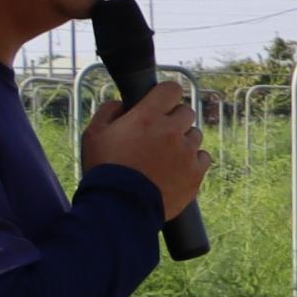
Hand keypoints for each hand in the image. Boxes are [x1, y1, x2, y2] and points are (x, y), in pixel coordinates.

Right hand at [82, 84, 204, 221]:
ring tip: (165, 156)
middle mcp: (171, 131)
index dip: (166, 94)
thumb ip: (109, 111)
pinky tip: (178, 168)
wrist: (120, 207)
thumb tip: (122, 103)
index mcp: (147, 117)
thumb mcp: (94, 134)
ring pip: (195, 135)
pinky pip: (203, 157)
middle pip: (186, 112)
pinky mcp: (196, 173)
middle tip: (159, 134)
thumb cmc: (104, 170)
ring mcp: (186, 152)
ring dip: (183, 140)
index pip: (171, 89)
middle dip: (174, 119)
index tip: (161, 103)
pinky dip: (193, 160)